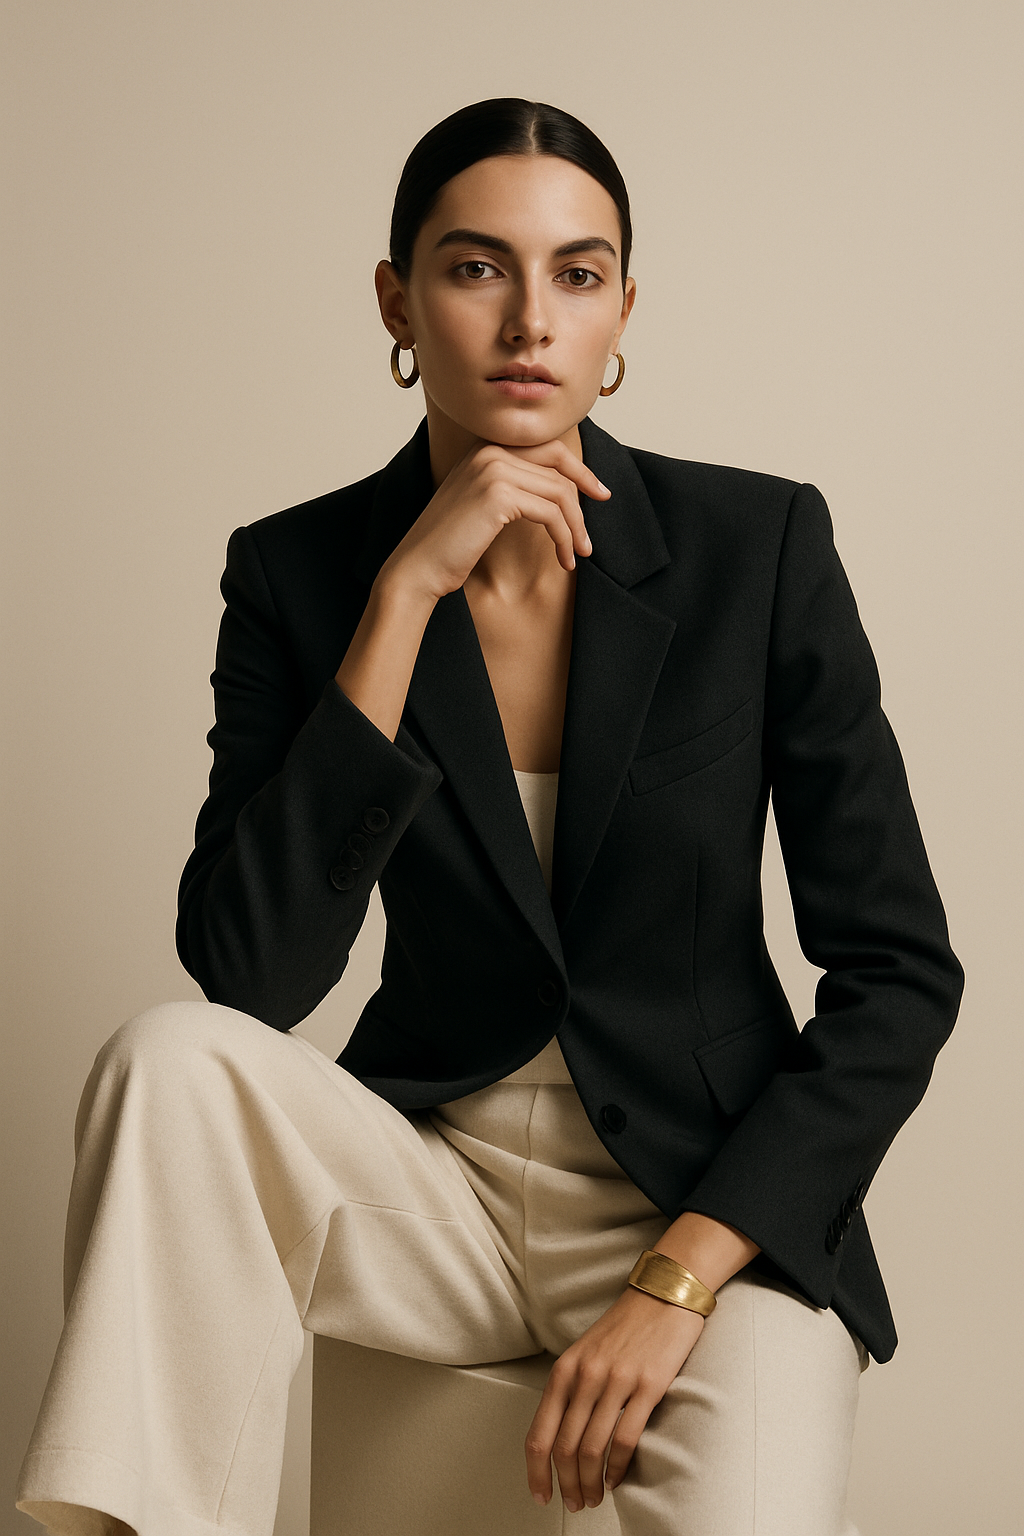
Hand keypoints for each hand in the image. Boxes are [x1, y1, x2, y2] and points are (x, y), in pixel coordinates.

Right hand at [378, 438, 608, 602]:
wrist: (418, 567)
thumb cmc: (449, 545)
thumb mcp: (482, 506)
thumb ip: (513, 488)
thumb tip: (558, 493)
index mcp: (484, 448)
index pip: (547, 448)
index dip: (578, 470)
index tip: (598, 492)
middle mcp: (489, 451)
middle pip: (558, 464)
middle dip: (586, 492)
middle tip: (594, 524)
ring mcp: (492, 469)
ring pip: (559, 492)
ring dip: (575, 526)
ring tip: (579, 553)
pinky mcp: (498, 494)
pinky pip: (551, 513)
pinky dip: (564, 537)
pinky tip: (564, 558)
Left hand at [524, 1283, 704, 1512]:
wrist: (663, 1295)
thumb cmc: (623, 1328)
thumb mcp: (584, 1354)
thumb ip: (570, 1391)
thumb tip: (559, 1441)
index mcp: (564, 1370)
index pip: (539, 1434)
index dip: (536, 1473)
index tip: (540, 1496)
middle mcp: (585, 1376)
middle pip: (565, 1449)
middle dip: (566, 1485)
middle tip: (575, 1504)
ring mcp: (616, 1381)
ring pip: (592, 1449)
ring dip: (590, 1483)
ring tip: (594, 1498)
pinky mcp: (648, 1386)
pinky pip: (625, 1439)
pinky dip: (617, 1468)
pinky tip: (616, 1479)